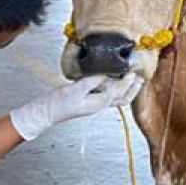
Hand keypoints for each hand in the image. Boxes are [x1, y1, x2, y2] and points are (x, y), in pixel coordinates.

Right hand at [9, 74, 143, 140]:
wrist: (44, 113)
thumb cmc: (57, 104)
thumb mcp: (75, 89)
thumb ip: (91, 81)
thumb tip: (105, 74)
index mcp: (97, 103)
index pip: (117, 91)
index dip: (126, 81)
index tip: (132, 71)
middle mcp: (98, 105)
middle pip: (121, 99)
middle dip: (133, 89)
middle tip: (140, 78)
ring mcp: (93, 104)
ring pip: (116, 98)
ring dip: (126, 89)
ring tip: (133, 80)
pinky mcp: (87, 100)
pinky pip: (106, 95)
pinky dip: (114, 88)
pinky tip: (112, 81)